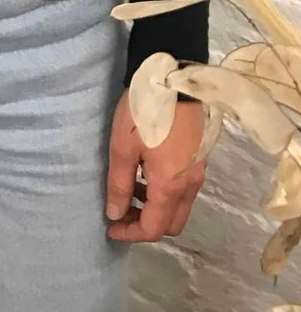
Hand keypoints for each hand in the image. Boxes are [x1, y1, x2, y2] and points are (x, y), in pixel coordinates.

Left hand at [105, 88, 206, 242]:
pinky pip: (184, 188)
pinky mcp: (200, 156)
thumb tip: (115, 214)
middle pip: (171, 223)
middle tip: (121, 210)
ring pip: (179, 206)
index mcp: (170, 187)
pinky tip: (145, 171)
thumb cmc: (144, 113)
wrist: (174, 78)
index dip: (131, 233)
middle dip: (146, 224)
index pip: (154, 228)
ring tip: (128, 188)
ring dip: (155, 207)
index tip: (111, 227)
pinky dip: (165, 192)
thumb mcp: (122, 147)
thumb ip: (119, 184)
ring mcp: (198, 171)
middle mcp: (190, 185)